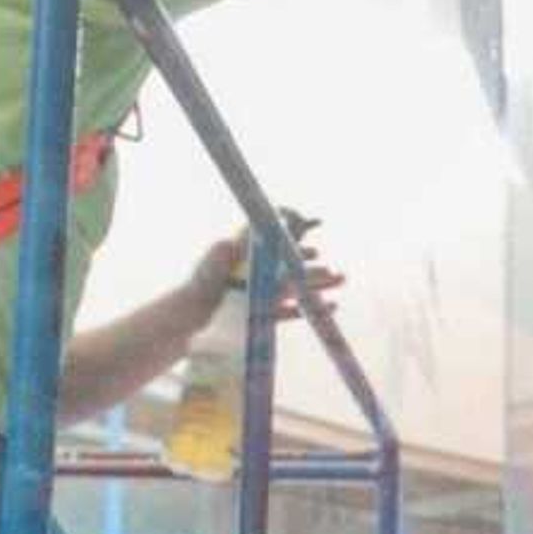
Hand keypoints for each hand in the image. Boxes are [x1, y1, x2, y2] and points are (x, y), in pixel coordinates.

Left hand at [191, 212, 344, 322]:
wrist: (191, 316)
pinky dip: (309, 308)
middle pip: (293, 268)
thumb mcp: (222, 252)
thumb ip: (246, 237)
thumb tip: (267, 218)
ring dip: (319, 285)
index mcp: (250, 256)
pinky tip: (329, 306)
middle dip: (317, 267)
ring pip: (297, 289)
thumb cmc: (204, 282)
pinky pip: (290, 312)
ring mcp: (261, 295)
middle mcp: (258, 274)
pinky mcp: (261, 316)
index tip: (316, 223)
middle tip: (338, 268)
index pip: (279, 240)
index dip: (299, 230)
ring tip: (341, 281)